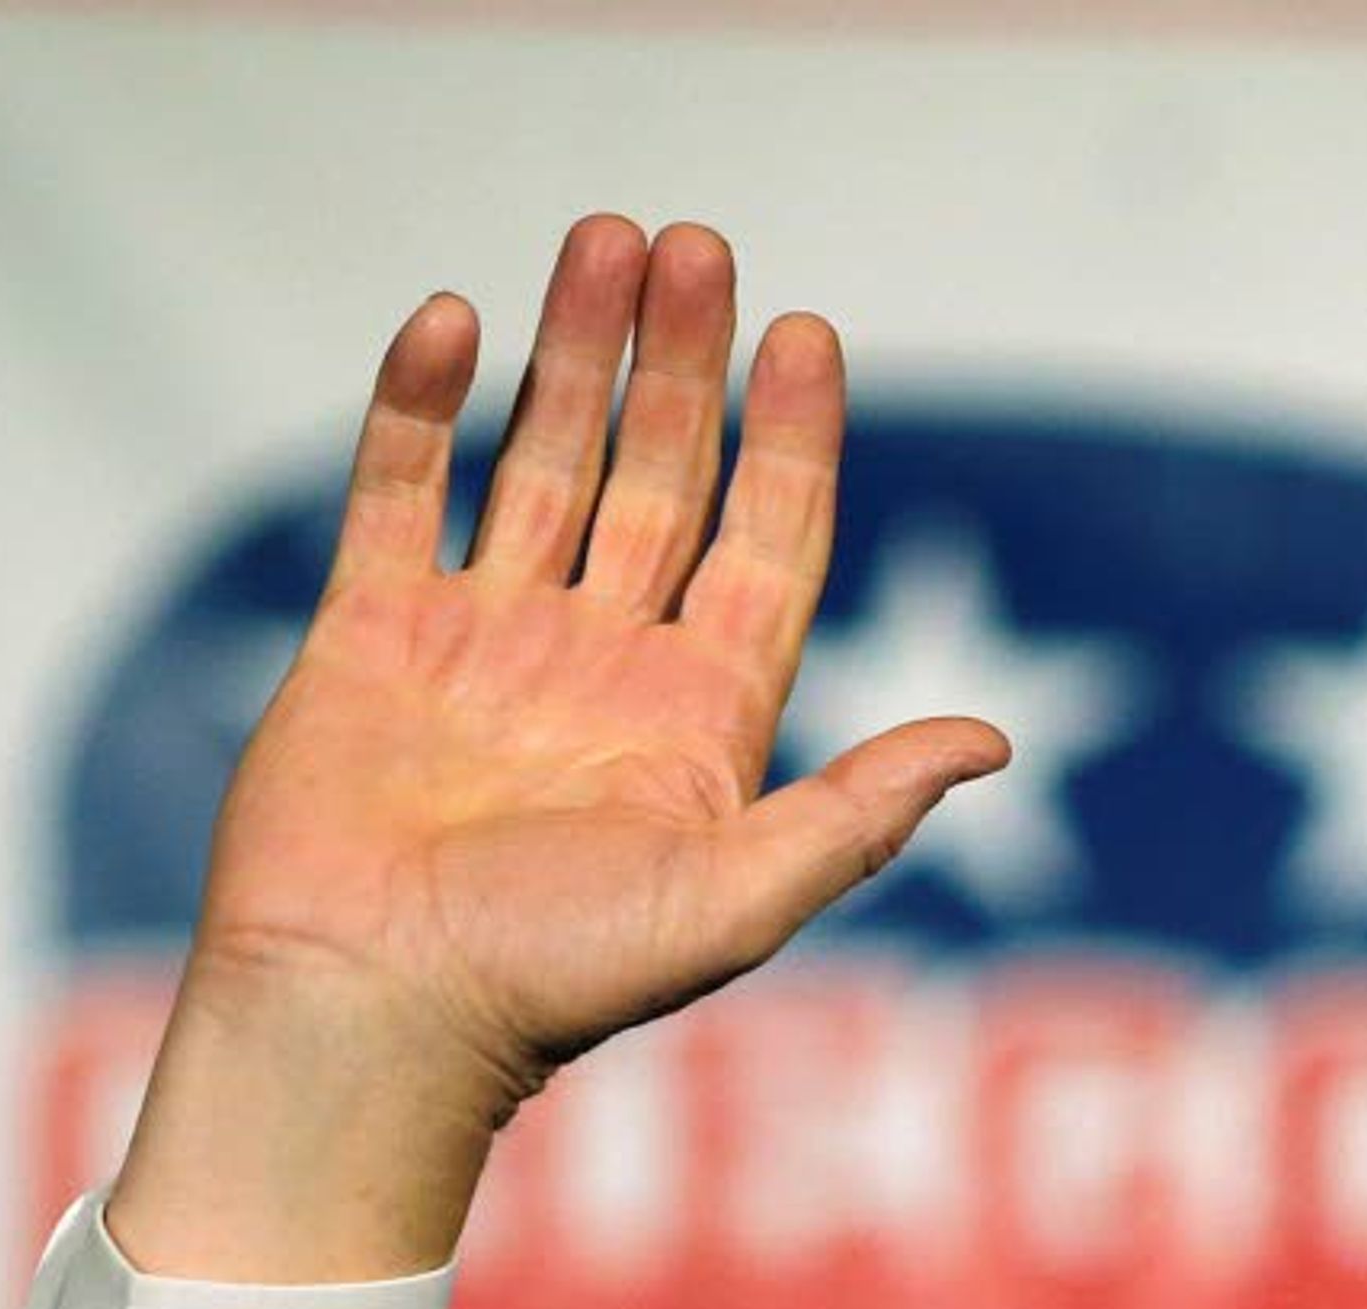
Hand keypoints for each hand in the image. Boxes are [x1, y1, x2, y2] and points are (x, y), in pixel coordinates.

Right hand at [107, 215, 1006, 1279]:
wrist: (375, 1011)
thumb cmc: (559, 978)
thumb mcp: (741, 897)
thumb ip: (862, 812)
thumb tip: (996, 739)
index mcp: (699, 720)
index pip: (766, 544)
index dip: (792, 441)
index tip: (806, 334)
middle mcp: (602, 667)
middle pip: (660, 478)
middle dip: (682, 365)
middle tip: (697, 245)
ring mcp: (485, 643)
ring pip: (542, 463)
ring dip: (575, 355)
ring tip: (604, 239)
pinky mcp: (370, 637)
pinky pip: (399, 492)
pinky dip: (421, 406)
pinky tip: (455, 322)